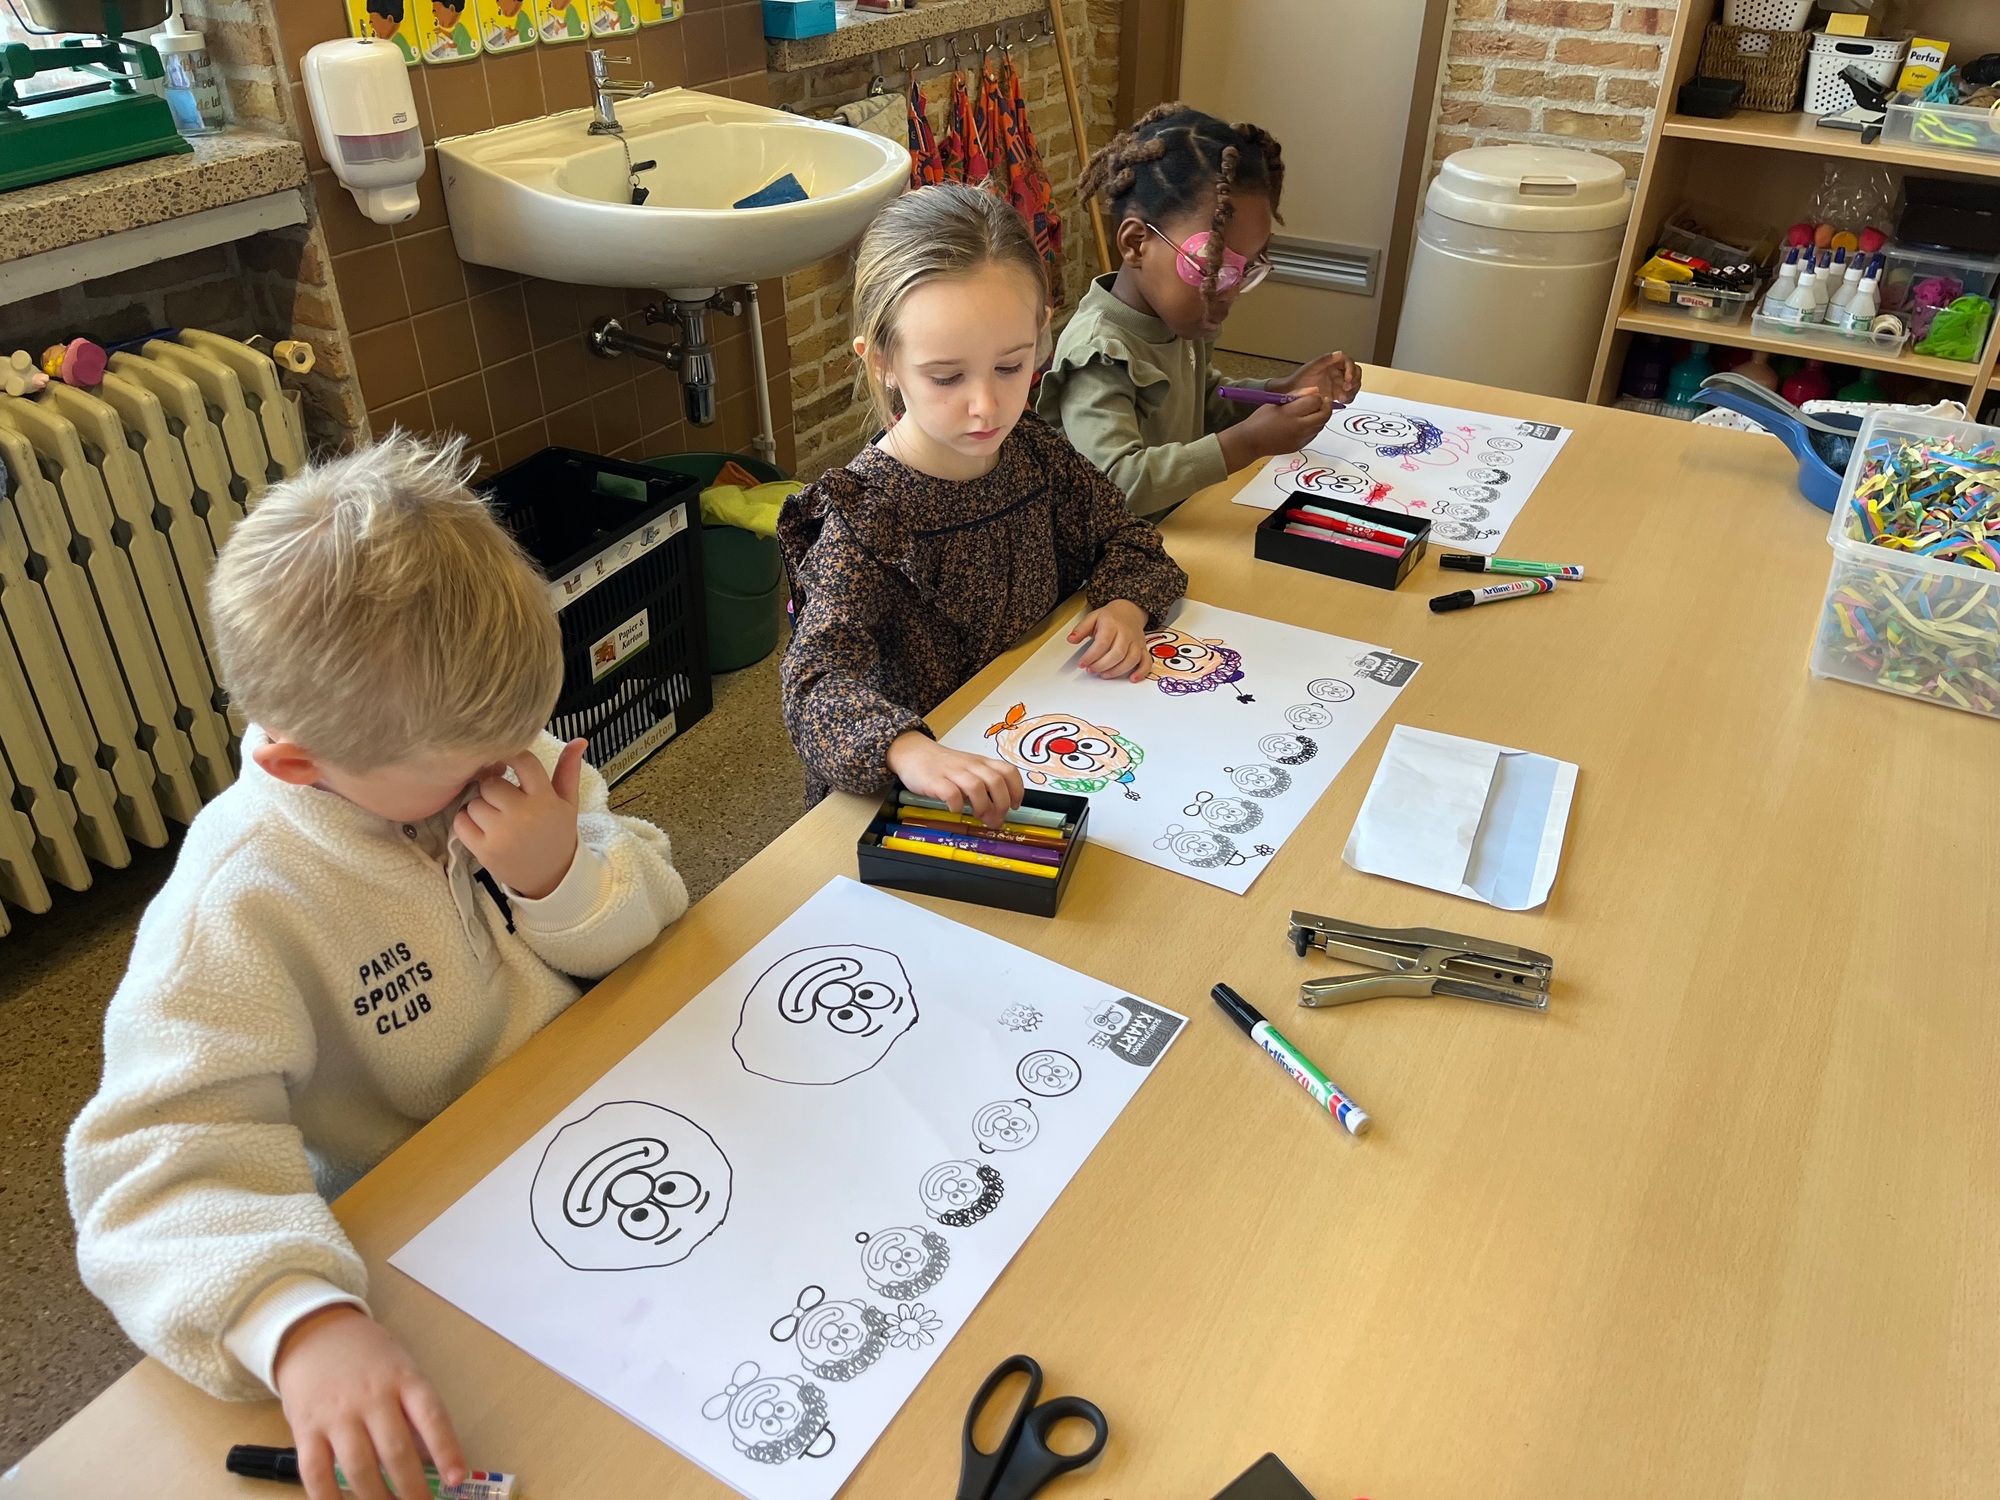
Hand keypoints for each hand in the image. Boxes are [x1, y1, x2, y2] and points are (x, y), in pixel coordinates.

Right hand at [273, 1305, 464, 1499]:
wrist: (314, 1333)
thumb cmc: (368, 1357)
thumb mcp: (400, 1369)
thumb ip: (413, 1411)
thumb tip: (432, 1462)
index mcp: (403, 1378)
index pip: (431, 1416)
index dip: (446, 1450)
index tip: (457, 1480)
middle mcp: (371, 1396)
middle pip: (395, 1450)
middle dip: (412, 1490)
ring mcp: (336, 1414)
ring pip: (359, 1467)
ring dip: (376, 1499)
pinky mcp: (305, 1429)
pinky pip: (315, 1473)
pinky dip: (329, 1499)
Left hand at [453, 739, 586, 899]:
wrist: (551, 878)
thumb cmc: (556, 835)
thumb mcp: (568, 803)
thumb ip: (568, 770)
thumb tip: (579, 739)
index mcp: (545, 800)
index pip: (523, 761)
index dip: (512, 757)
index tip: (508, 764)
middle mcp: (524, 815)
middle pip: (491, 784)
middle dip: (493, 789)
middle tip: (503, 801)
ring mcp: (502, 834)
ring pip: (474, 803)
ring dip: (479, 808)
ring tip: (495, 818)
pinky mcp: (484, 850)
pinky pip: (461, 822)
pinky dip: (466, 823)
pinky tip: (482, 829)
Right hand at [886, 733, 1023, 827]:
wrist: (912, 752)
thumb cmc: (943, 766)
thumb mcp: (968, 772)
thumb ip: (983, 792)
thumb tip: (997, 818)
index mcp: (981, 763)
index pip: (1009, 771)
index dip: (1017, 790)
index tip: (1015, 806)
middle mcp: (970, 765)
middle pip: (996, 781)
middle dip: (1001, 803)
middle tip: (995, 817)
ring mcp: (952, 772)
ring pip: (976, 786)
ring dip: (982, 805)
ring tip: (977, 814)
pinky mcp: (935, 780)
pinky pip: (951, 793)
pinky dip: (956, 805)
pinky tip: (955, 810)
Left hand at [1068, 599, 1149, 680]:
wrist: (1129, 610)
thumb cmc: (1110, 617)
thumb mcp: (1093, 618)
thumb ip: (1081, 629)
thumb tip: (1071, 639)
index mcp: (1112, 624)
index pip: (1102, 643)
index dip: (1091, 656)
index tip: (1082, 664)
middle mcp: (1126, 634)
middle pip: (1117, 653)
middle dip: (1102, 665)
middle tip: (1091, 670)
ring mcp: (1136, 642)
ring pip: (1131, 659)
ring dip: (1117, 671)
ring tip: (1103, 675)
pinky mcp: (1143, 649)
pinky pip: (1147, 662)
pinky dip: (1142, 672)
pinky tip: (1132, 679)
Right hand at [1218, 386, 1332, 469]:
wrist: (1251, 442)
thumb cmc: (1261, 419)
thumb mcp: (1276, 401)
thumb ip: (1297, 394)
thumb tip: (1315, 390)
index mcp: (1291, 413)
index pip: (1315, 401)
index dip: (1317, 396)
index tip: (1313, 396)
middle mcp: (1298, 427)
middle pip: (1324, 415)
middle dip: (1325, 407)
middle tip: (1321, 403)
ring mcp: (1301, 438)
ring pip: (1321, 425)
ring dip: (1320, 417)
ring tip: (1310, 413)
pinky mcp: (1300, 446)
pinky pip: (1313, 434)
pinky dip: (1313, 427)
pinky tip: (1303, 424)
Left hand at [1276, 352, 1361, 406]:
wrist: (1292, 394)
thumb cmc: (1299, 380)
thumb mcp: (1311, 368)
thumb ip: (1325, 360)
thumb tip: (1338, 354)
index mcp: (1333, 363)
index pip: (1349, 362)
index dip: (1351, 369)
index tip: (1348, 378)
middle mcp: (1337, 372)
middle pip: (1356, 373)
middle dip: (1354, 381)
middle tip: (1346, 388)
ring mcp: (1338, 383)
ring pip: (1354, 384)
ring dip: (1352, 390)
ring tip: (1342, 396)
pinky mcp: (1338, 394)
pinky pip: (1349, 395)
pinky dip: (1348, 397)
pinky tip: (1341, 400)